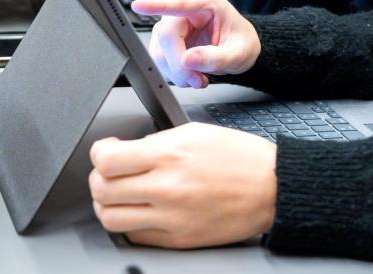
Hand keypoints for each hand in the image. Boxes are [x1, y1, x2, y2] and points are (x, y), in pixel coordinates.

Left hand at [90, 122, 276, 247]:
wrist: (273, 188)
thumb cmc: (242, 158)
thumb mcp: (197, 132)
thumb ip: (158, 141)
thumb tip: (130, 151)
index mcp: (172, 154)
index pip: (108, 159)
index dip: (99, 153)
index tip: (107, 151)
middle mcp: (168, 186)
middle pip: (102, 190)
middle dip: (99, 179)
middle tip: (110, 173)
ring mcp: (172, 216)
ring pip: (111, 218)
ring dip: (108, 204)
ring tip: (120, 195)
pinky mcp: (178, 238)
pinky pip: (135, 235)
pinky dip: (130, 223)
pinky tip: (141, 211)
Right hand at [133, 0, 260, 88]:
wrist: (240, 48)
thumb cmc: (241, 43)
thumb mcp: (238, 53)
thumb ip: (215, 57)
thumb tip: (188, 60)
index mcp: (206, 2)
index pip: (179, 4)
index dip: (156, 5)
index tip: (138, 5)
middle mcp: (186, 9)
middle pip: (167, 36)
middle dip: (179, 64)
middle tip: (196, 80)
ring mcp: (174, 23)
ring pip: (159, 50)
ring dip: (176, 72)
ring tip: (197, 78)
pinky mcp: (167, 38)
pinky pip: (159, 58)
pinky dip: (173, 73)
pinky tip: (190, 75)